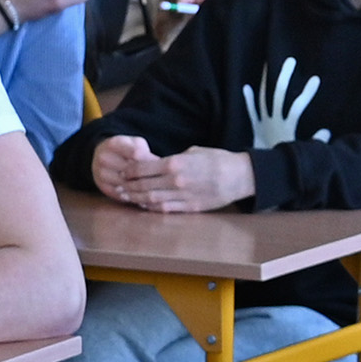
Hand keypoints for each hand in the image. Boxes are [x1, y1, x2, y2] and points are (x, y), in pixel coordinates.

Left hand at [90, 137, 255, 213]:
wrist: (239, 176)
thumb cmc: (218, 160)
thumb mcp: (194, 151)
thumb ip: (174, 158)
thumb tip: (159, 162)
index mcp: (175, 163)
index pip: (144, 168)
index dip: (131, 171)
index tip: (124, 172)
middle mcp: (176, 181)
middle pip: (144, 186)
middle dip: (130, 186)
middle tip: (120, 187)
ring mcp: (182, 196)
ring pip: (151, 200)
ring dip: (137, 199)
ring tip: (128, 197)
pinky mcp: (190, 208)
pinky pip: (165, 209)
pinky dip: (152, 208)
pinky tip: (145, 205)